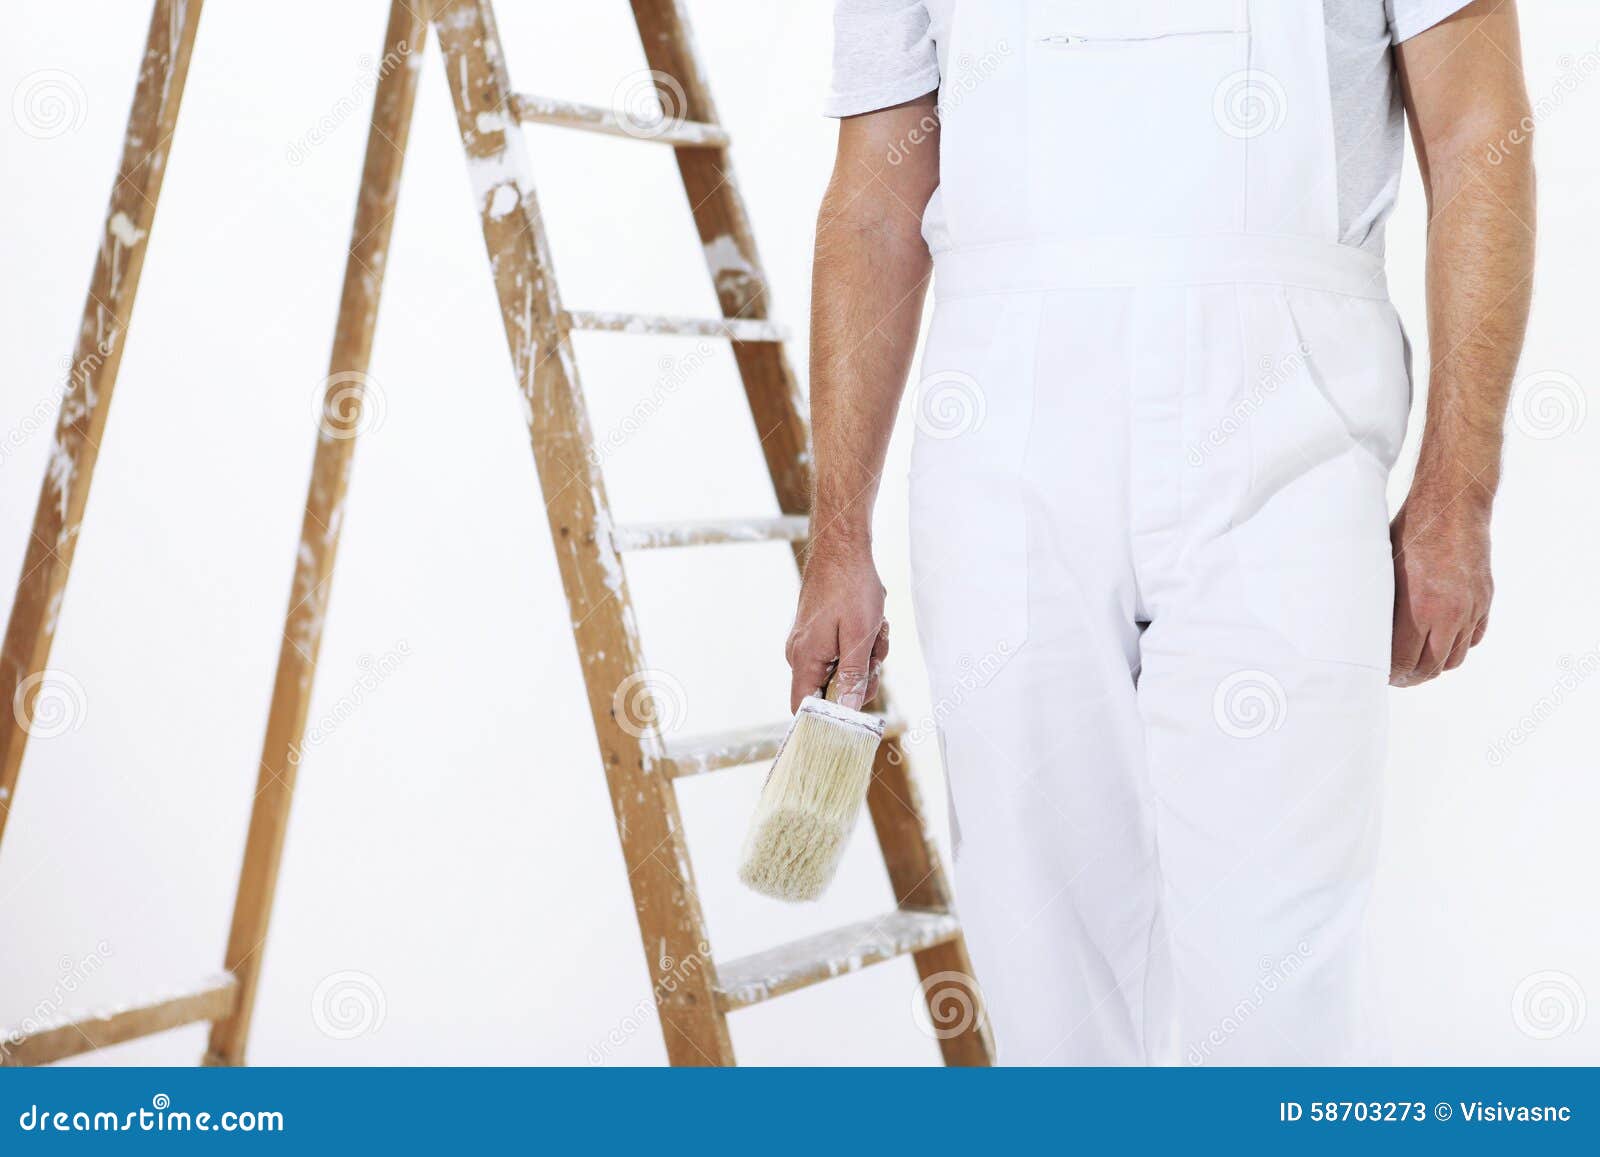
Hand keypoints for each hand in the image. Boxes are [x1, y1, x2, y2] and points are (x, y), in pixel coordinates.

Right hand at [785, 538, 889, 711]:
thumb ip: (852, 677)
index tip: (855, 708)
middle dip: (860, 678)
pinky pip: (841, 652)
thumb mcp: (860, 637)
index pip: (803, 708)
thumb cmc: (851, 587)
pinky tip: (871, 624)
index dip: (828, 717)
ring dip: (866, 657)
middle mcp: (800, 655)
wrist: (842, 548)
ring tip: (876, 630)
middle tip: (875, 655)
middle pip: (829, 691)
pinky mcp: (819, 633)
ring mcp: (809, 643)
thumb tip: (846, 710)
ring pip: (841, 670)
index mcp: (804, 659)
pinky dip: (860, 644)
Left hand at [1389, 495, 1493, 686]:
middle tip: (1394, 677)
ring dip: (1434, 665)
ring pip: (1454, 658)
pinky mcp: (1485, 600)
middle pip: (1431, 668)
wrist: (1453, 506)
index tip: (1376, 674)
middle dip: (1410, 677)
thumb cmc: (1409, 533)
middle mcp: (1450, 614)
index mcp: (1419, 608)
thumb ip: (1378, 604)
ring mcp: (1472, 608)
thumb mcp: (1382, 567)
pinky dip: (1456, 646)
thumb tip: (1360, 633)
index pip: (1404, 662)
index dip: (1389, 674)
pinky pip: (1473, 638)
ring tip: (1415, 663)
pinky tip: (1438, 641)